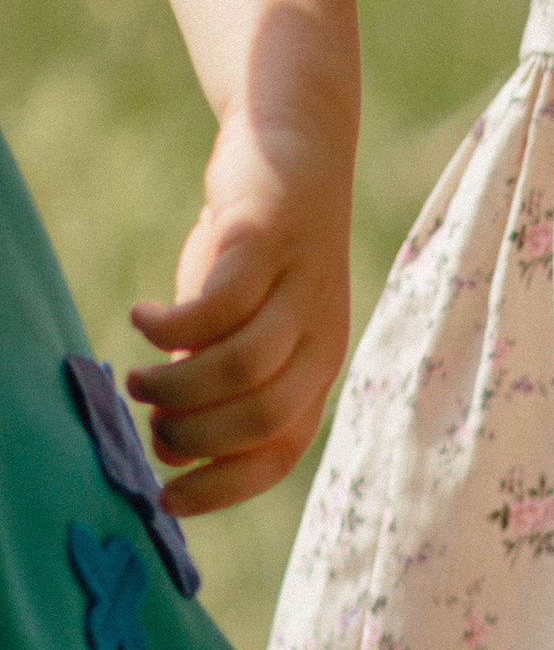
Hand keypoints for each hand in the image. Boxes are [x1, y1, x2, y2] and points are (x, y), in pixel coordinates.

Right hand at [127, 98, 353, 512]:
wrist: (294, 148)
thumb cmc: (255, 253)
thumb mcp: (238, 328)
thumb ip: (212, 384)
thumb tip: (172, 449)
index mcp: (316, 370)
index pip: (280, 452)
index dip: (226, 485)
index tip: (169, 501)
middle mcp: (319, 338)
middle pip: (264, 418)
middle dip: (197, 439)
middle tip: (151, 428)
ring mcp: (300, 290)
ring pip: (244, 368)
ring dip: (180, 388)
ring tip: (138, 381)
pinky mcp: (269, 244)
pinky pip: (222, 304)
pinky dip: (173, 325)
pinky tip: (142, 318)